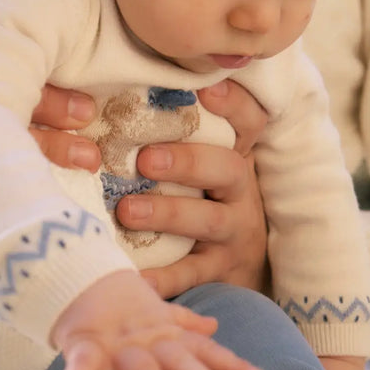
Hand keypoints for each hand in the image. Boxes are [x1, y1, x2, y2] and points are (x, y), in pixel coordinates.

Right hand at [51, 269, 263, 369]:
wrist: (78, 274)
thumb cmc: (121, 303)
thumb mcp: (157, 314)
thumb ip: (185, 325)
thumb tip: (213, 328)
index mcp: (166, 335)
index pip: (202, 350)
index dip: (229, 364)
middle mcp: (148, 340)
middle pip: (180, 362)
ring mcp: (117, 343)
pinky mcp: (84, 345)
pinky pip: (79, 368)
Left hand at [116, 80, 269, 298]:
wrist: (234, 273)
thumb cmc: (201, 204)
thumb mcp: (202, 170)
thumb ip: (179, 137)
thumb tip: (119, 94)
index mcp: (234, 160)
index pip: (249, 123)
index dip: (234, 105)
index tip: (206, 90)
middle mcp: (241, 194)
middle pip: (229, 169)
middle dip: (189, 161)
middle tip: (146, 159)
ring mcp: (234, 235)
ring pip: (209, 220)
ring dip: (168, 213)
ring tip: (127, 211)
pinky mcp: (220, 272)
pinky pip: (193, 274)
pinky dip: (166, 277)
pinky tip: (138, 279)